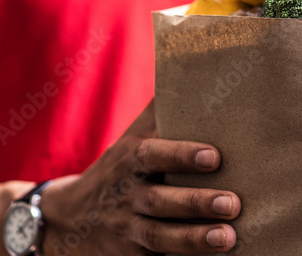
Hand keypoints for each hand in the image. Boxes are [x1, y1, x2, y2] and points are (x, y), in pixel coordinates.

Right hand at [39, 99, 240, 254]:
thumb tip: (193, 63)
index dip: (182, 155)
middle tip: (233, 202)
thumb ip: (162, 109)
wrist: (69, 219)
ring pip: (160, 236)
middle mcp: (127, 195)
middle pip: (160, 201)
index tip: (214, 156)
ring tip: (227, 237)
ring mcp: (127, 229)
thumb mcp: (133, 136)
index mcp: (130, 159)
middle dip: (195, 202)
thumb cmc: (120, 168)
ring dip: (194, 239)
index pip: (153, 155)